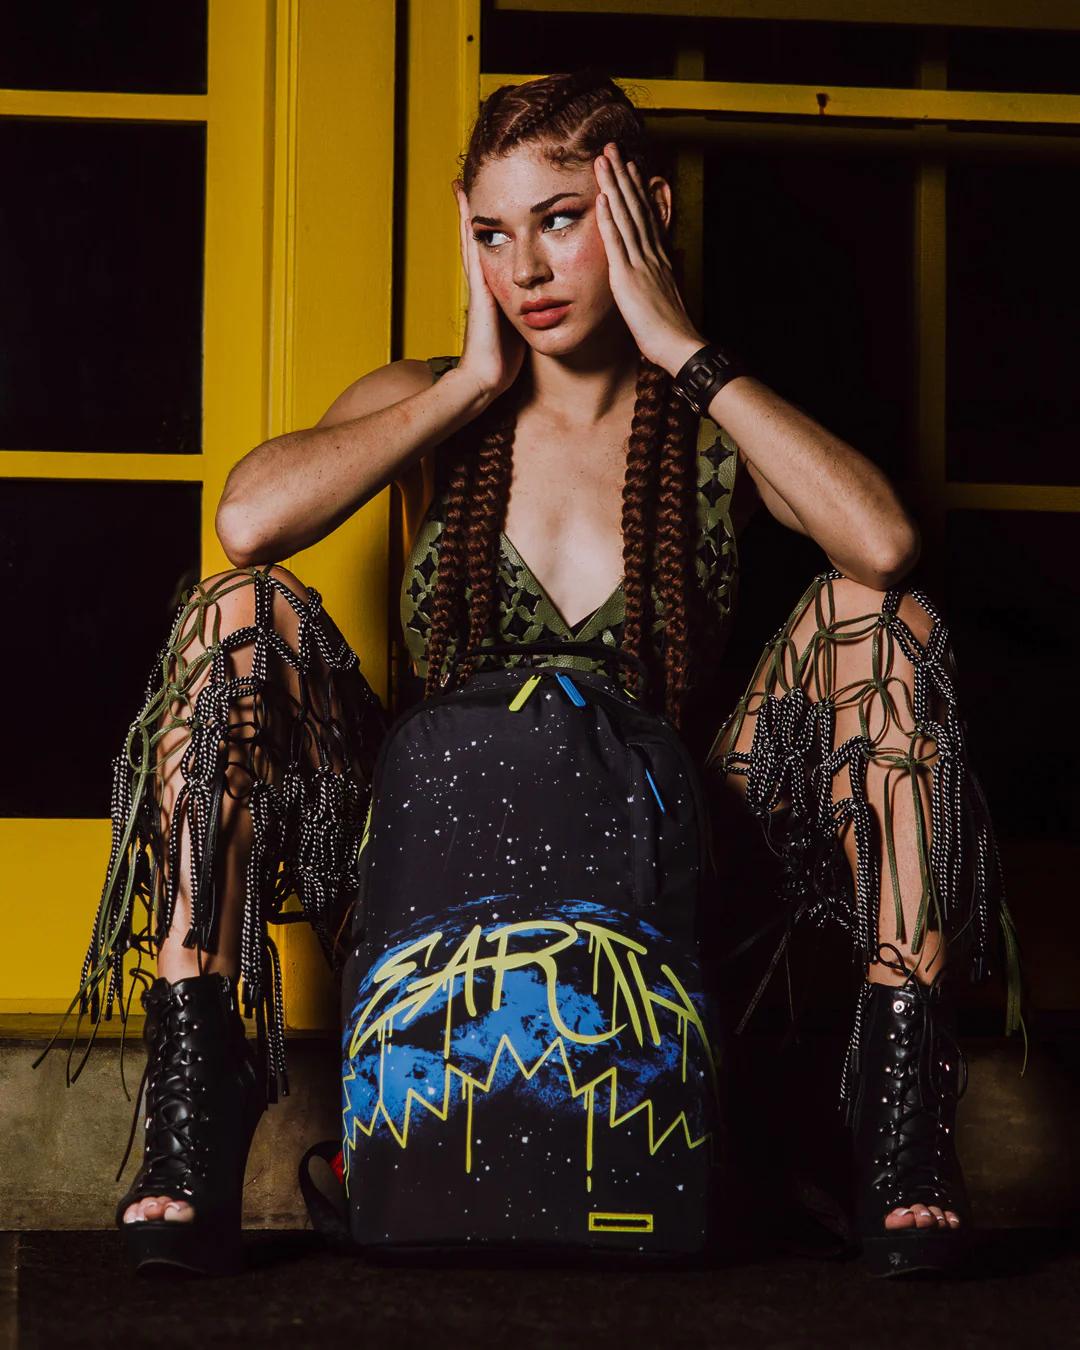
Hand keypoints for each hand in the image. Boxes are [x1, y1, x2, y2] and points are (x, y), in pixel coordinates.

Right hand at [453, 181, 526, 401]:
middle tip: (466, 183)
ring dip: (467, 212)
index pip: (495, 253)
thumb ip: (527, 315)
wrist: (485, 379)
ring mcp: (478, 284)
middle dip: (474, 214)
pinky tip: (466, 206)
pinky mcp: (478, 287)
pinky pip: (473, 249)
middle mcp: (484, 283)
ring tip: (461, 184)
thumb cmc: (504, 362)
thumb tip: (543, 306)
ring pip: (472, 239)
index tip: (494, 206)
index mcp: (496, 291)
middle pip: (479, 240)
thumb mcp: (520, 331)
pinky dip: (467, 226)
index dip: (494, 231)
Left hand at [593, 143, 704, 374]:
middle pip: (635, 208)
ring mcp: (641, 264)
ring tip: (604, 160)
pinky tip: (603, 197)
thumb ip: (654, 286)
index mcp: (658, 261)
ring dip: (614, 186)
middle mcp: (651, 255)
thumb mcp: (663, 302)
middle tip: (612, 149)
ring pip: (626, 216)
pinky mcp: (628, 278)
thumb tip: (652, 282)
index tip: (629, 169)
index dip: (636, 191)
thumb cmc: (671, 334)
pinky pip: (617, 242)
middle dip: (623, 177)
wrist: (680, 346)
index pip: (645, 217)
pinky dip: (609, 218)